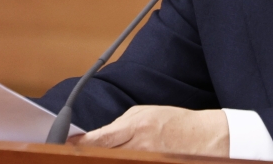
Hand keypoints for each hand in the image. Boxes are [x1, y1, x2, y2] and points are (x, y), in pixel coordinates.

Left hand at [67, 106, 227, 156]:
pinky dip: (117, 161)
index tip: (68, 145)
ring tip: (90, 158)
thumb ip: (120, 125)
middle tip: (73, 154)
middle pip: (104, 154)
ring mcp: (147, 159)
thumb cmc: (173, 121)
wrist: (203, 136)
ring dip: (101, 159)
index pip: (101, 138)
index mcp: (136, 126)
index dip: (82, 143)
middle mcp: (139, 146)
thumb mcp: (144, 113)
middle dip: (88, 155)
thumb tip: (99, 136)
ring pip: (114, 162)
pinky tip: (111, 159)